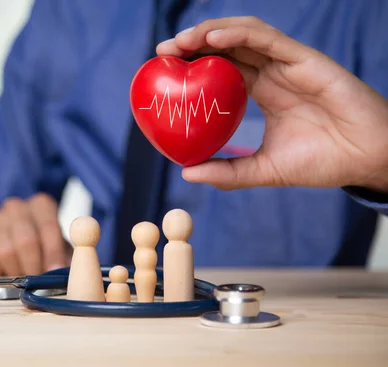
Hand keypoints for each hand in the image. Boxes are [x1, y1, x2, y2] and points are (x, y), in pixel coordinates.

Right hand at [0, 193, 71, 275]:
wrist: (10, 250)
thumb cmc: (41, 251)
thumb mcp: (60, 250)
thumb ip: (71, 256)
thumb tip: (75, 270)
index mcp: (41, 206)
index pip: (48, 226)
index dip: (52, 252)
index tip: (54, 271)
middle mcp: (16, 207)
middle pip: (26, 240)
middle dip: (33, 266)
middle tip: (36, 279)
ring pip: (4, 250)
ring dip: (15, 270)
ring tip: (21, 274)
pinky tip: (3, 271)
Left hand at [157, 17, 387, 192]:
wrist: (365, 161)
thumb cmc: (321, 162)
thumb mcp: (263, 169)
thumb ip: (228, 172)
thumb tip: (186, 172)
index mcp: (262, 92)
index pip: (220, 70)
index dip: (192, 66)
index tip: (163, 71)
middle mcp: (272, 73)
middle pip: (226, 48)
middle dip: (193, 44)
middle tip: (163, 51)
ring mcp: (288, 64)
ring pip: (243, 35)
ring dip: (210, 32)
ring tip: (181, 41)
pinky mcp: (305, 59)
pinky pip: (268, 39)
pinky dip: (239, 33)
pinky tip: (214, 37)